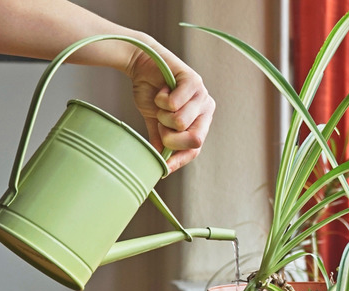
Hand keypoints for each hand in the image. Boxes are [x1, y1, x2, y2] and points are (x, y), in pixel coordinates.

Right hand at [125, 42, 214, 172]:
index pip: (195, 148)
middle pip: (192, 139)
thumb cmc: (151, 92)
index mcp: (201, 121)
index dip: (180, 159)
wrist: (141, 65)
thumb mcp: (156, 122)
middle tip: (160, 121)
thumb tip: (161, 166)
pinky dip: (160, 99)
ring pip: (180, 122)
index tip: (164, 167)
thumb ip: (161, 141)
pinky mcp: (193, 80)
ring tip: (161, 102)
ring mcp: (202, 94)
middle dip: (169, 136)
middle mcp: (207, 108)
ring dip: (162, 115)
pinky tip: (162, 89)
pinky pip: (174, 104)